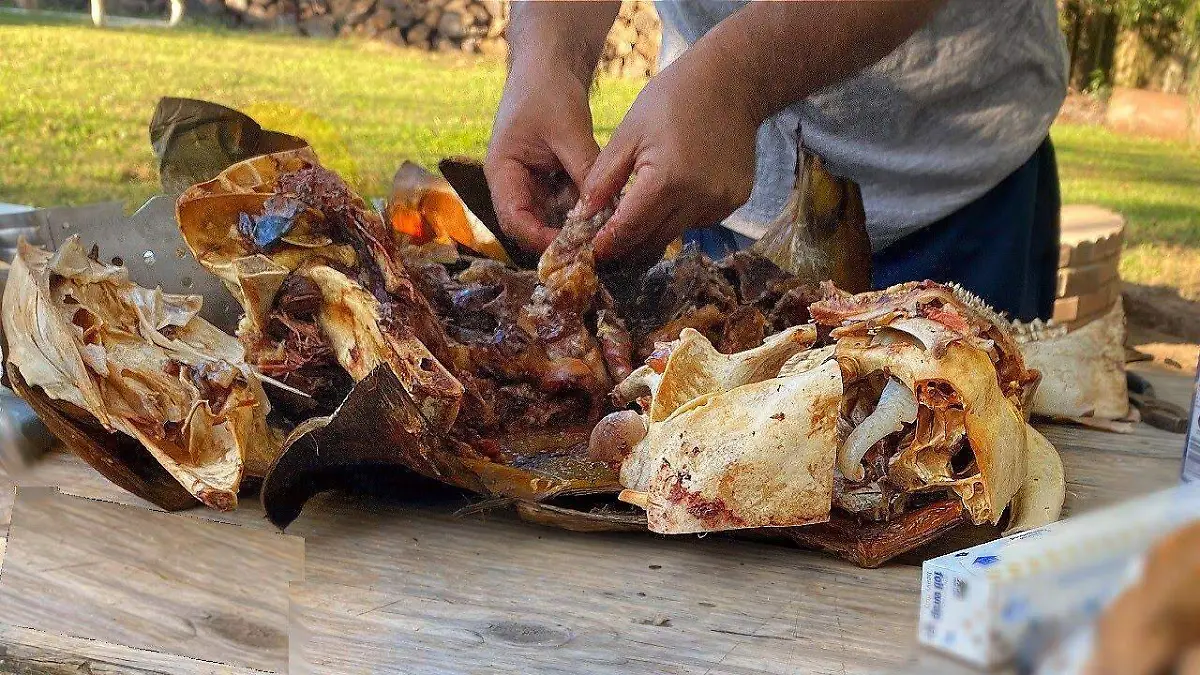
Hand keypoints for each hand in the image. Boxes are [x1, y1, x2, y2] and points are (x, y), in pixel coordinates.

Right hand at [485, 62, 599, 252]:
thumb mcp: (568, 130)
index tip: (572, 246)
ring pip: (552, 219)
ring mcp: (532, 183)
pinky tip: (607, 212)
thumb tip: (606, 208)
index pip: (514, 219)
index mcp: (502, 172)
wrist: (550, 64)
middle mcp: (513, 184)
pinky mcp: (550, 180)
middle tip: (596, 247)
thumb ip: (584, 169)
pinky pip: (567, 205)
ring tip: (605, 232)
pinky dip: (584, 210)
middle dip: (561, 238)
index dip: (540, 238)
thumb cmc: (548, 90)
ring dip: (576, 226)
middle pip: (532, 226)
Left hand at [580, 50, 760, 260]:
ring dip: (655, 230)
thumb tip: (584, 215)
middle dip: (629, 247)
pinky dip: (680, 216)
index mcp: (668, 181)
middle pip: (654, 240)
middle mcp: (699, 199)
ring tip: (638, 217)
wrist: (732, 82)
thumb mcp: (628, 133)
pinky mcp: (736, 200)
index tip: (593, 253)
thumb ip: (603, 179)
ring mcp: (722, 202)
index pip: (630, 229)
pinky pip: (699, 221)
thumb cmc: (674, 98)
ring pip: (677, 233)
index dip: (608, 244)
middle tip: (609, 247)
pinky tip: (674, 194)